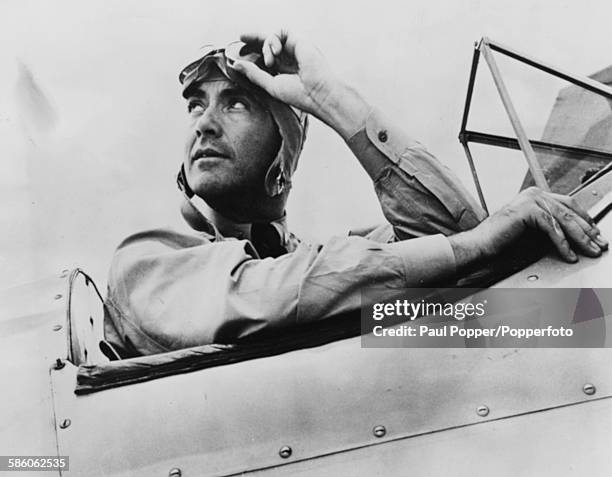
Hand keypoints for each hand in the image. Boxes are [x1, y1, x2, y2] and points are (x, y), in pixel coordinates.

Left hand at [230, 29, 369, 138]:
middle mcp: (289, 58)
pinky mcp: (299, 41)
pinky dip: (274, 40)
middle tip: (242, 36)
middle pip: (267, 43)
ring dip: (266, 47)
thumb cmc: (299, 94)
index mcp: (283, 70)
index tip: (241, 51)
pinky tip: (276, 52)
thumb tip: (237, 65)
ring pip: (272, 38)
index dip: (253, 51)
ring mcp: (295, 49)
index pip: (265, 56)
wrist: (317, 93)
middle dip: (254, 38)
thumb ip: (254, 74)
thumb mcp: (270, 85)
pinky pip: (281, 32)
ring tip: (270, 62)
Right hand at [450, 187, 607, 268]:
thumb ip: (552, 230)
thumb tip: (576, 237)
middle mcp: (534, 194)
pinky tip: (569, 254)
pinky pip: (552, 227)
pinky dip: (563, 243)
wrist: (480, 246)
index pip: (568, 205)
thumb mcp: (534, 234)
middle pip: (569, 211)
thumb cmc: (502, 242)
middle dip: (588, 231)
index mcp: (535, 196)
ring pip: (564, 219)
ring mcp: (530, 199)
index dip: (584, 221)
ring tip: (590, 251)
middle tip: (600, 245)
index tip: (595, 235)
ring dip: (581, 238)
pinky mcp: (527, 210)